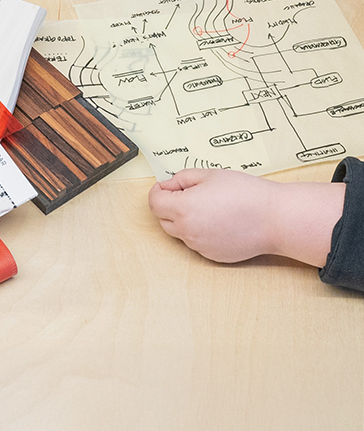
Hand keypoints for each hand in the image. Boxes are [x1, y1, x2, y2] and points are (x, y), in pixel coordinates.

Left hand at [148, 168, 343, 266]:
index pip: (154, 203)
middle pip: (162, 219)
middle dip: (169, 205)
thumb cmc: (246, 194)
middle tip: (188, 193)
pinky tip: (218, 221)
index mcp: (183, 209)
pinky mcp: (212, 256)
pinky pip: (196, 242)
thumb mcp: (209, 174)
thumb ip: (182, 179)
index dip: (159, 191)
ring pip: (179, 232)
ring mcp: (200, 246)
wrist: (275, 219)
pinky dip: (199, 231)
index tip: (167, 186)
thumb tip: (168, 185)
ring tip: (208, 206)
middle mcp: (188, 231)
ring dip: (183, 219)